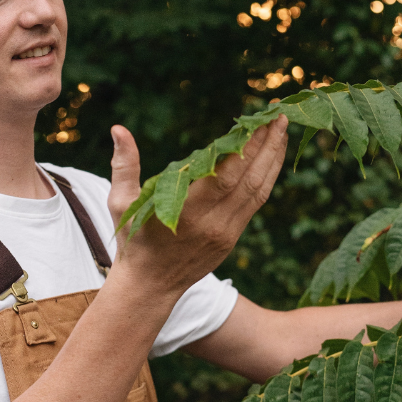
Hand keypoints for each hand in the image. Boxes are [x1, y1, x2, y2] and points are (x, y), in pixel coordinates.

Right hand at [106, 117, 287, 295]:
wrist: (150, 286)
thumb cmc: (133, 241)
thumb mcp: (121, 203)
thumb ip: (124, 165)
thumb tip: (118, 129)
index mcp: (187, 212)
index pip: (226, 175)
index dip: (247, 147)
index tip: (259, 120)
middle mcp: (214, 223)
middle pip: (251, 179)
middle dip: (269, 145)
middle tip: (281, 115)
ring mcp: (227, 232)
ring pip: (259, 191)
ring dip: (274, 158)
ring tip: (282, 129)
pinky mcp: (233, 238)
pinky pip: (256, 203)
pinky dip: (267, 177)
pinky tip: (272, 157)